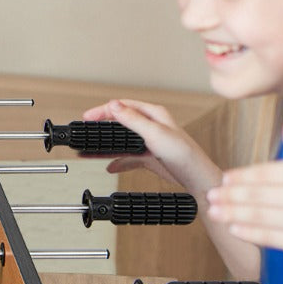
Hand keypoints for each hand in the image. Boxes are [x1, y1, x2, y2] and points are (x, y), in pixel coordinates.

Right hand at [81, 98, 221, 193]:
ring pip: (122, 141)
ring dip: (107, 146)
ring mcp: (149, 142)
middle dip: (102, 127)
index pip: (122, 106)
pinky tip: (110, 166)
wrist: (196, 178)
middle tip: (86, 130)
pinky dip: (118, 161)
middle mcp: (150, 126)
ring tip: (90, 149)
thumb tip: (113, 105)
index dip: (103, 110)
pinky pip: (128, 157)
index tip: (88, 117)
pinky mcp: (149, 156)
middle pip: (120, 122)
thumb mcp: (154, 133)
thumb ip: (132, 119)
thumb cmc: (183, 154)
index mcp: (153, 114)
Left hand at [206, 120, 282, 258]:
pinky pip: (271, 237)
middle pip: (254, 194)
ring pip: (257, 215)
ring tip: (215, 212)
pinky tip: (235, 229)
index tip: (224, 179)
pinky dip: (249, 233)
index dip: (239, 177)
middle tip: (210, 196)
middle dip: (228, 195)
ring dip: (231, 213)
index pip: (262, 173)